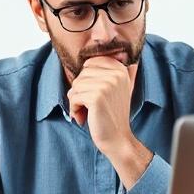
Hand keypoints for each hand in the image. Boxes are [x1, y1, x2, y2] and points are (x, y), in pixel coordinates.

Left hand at [67, 55, 153, 189]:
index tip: (95, 95)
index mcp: (120, 69)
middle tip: (91, 106)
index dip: (86, 80)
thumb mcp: (115, 88)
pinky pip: (74, 97)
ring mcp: (107, 84)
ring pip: (75, 85)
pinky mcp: (97, 96)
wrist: (118, 139)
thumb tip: (96, 54)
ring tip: (88, 112)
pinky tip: (84, 118)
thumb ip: (108, 71)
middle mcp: (115, 74)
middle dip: (80, 92)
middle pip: (81, 74)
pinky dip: (74, 109)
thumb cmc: (111, 115)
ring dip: (76, 102)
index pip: (89, 63)